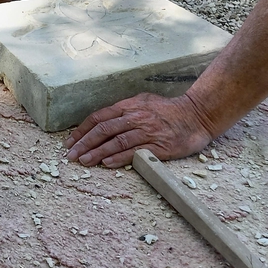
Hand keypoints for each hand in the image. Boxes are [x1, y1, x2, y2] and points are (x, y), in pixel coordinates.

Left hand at [64, 93, 212, 167]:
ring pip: (116, 141)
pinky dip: (119, 158)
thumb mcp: (144, 102)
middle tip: (70, 155)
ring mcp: (147, 131)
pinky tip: (107, 164)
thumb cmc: (169, 110)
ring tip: (84, 161)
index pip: (99, 117)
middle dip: (84, 143)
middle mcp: (135, 117)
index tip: (70, 142)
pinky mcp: (159, 145)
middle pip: (103, 130)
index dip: (82, 130)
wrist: (197, 115)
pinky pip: (135, 151)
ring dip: (97, 152)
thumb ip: (125, 110)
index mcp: (129, 106)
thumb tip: (104, 121)